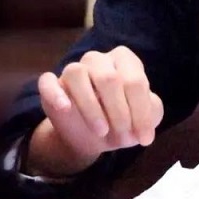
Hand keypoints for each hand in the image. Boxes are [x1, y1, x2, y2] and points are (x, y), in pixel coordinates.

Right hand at [26, 46, 163, 177]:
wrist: (95, 135)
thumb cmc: (124, 118)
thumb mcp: (144, 117)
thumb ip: (151, 112)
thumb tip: (147, 121)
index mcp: (124, 59)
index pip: (134, 81)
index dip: (141, 112)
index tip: (145, 138)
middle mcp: (99, 59)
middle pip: (108, 78)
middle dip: (119, 112)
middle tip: (124, 138)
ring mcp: (74, 69)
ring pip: (78, 75)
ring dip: (91, 106)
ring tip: (102, 131)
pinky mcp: (52, 85)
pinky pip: (47, 81)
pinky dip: (55, 93)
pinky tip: (65, 108)